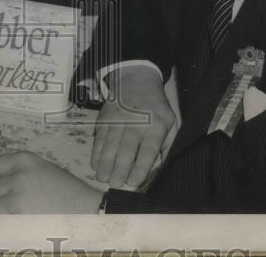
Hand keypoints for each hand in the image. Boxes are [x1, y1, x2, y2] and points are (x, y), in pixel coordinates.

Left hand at [0, 152, 102, 213]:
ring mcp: (18, 192)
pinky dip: (7, 222)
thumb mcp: (43, 169)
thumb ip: (20, 171)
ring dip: (0, 212)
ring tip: (16, 214)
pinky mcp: (20, 212)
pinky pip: (2, 218)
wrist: (86, 208)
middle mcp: (18, 173)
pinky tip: (21, 222)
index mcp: (24, 159)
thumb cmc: (67, 192)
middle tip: (0, 207)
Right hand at [91, 66, 176, 187]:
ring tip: (103, 178)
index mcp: (155, 126)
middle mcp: (136, 123)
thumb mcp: (170, 123)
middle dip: (119, 168)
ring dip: (105, 162)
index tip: (133, 182)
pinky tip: (95, 164)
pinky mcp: (105, 118)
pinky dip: (96, 152)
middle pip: (126, 148)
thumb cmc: (156, 109)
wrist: (136, 82)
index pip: (148, 150)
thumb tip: (160, 168)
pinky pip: (99, 137)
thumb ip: (167, 145)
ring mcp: (118, 119)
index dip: (140, 167)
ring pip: (110, 144)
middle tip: (115, 184)